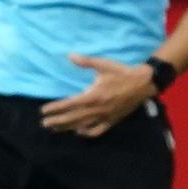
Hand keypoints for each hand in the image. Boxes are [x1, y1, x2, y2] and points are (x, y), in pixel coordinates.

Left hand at [39, 54, 155, 135]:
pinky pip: (97, 131)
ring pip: (82, 126)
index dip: (55, 108)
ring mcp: (105, 117)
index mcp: (93, 96)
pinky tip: (78, 132)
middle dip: (57, 121)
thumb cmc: (122, 73)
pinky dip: (87, 133)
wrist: (144, 83)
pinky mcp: (112, 121)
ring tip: (55, 128)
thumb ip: (85, 62)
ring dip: (67, 128)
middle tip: (44, 123)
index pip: (69, 104)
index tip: (43, 111)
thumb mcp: (103, 65)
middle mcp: (97, 109)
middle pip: (73, 118)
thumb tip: (70, 55)